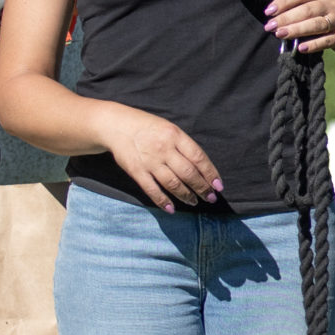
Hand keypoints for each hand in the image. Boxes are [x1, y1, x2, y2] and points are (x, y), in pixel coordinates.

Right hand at [100, 105, 221, 209]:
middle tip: (210, 198)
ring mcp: (150, 161)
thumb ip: (184, 146)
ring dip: (186, 196)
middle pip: (188, 173)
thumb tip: (202, 168)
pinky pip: (152, 190)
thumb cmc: (147, 127)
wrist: (117, 125)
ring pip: (173, 183)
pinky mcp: (137, 171)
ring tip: (194, 202)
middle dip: (202, 188)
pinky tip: (171, 209)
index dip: (210, 173)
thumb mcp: (169, 129)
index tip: (218, 186)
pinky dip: (163, 201)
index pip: (198, 157)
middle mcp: (164, 148)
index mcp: (175, 135)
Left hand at [265, 0, 334, 52]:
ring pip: (315, 25)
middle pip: (306, 10)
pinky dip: (313, 45)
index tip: (269, 11)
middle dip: (286, 18)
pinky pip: (325, 41)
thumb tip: (274, 11)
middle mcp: (332, 3)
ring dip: (295, 30)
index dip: (284, 1)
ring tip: (279, 34)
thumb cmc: (325, 13)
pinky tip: (300, 48)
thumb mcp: (317, 2)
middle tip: (270, 26)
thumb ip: (299, 2)